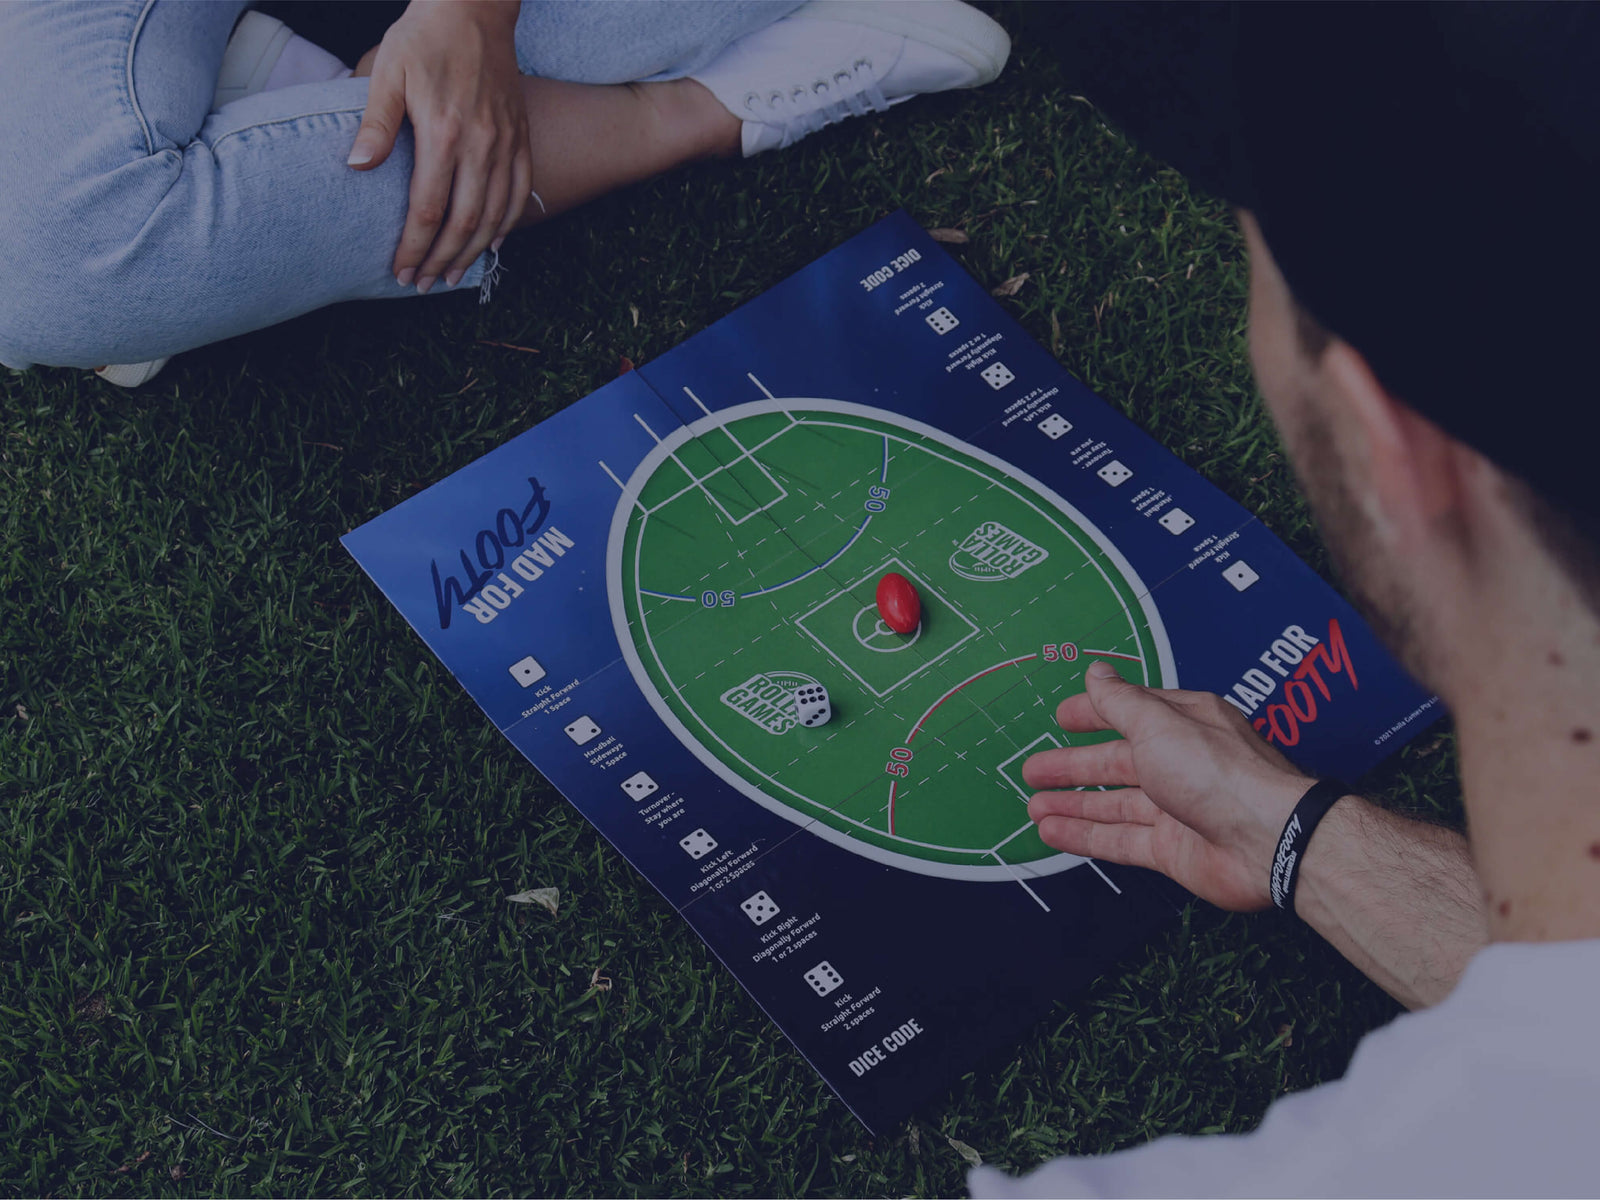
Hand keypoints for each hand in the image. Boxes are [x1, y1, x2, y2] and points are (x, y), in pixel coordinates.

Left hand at [347, 0, 529, 291]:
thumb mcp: (388, 73)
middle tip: (423, 284)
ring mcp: (506, 143)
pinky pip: (521, 192)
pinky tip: (494, 242)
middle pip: (464, 222)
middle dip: (442, 259)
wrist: (473, 7)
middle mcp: (480, 145)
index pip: (428, 209)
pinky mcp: (520, 137)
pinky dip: (508, 223)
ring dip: (474, 251)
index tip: (400, 270)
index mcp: (443, 133)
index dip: (414, 247)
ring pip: (496, 215)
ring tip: (453, 274)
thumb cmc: (424, 37)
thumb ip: (375, 124)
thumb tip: (357, 168)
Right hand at [1025, 661, 1313, 909]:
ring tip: (1034, 806)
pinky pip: (1120, 840)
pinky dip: (1086, 836)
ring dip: (1073, 804)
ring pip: (1114, 804)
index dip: (1094, 714)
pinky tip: (1055, 834)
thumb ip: (1120, 702)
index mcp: (1182, 724)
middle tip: (1032, 770)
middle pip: (1116, 763)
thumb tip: (1096, 672)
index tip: (1062, 717)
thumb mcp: (1158, 723)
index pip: (1130, 713)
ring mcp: (1177, 809)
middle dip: (1073, 766)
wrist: (1268, 839)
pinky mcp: (1173, 849)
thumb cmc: (1219, 772)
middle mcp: (1180, 764)